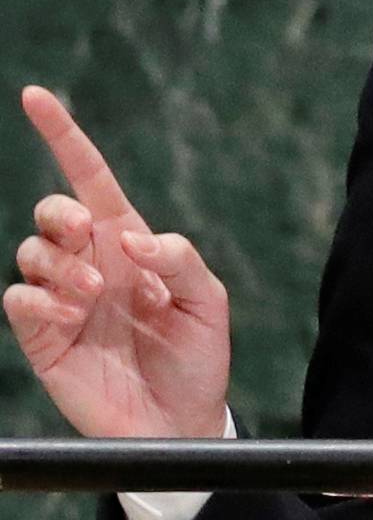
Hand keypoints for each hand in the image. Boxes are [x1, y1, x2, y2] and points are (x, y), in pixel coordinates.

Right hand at [4, 87, 230, 439]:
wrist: (182, 421)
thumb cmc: (197, 358)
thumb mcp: (208, 303)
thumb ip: (179, 259)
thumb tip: (130, 237)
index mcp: (128, 244)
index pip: (90, 180)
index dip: (65, 138)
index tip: (37, 98)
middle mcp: (90, 265)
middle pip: (51, 212)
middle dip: (59, 216)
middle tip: (88, 244)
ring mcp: (63, 300)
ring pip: (32, 253)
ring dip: (59, 266)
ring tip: (91, 298)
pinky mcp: (43, 337)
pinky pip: (18, 300)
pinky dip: (38, 300)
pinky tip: (69, 316)